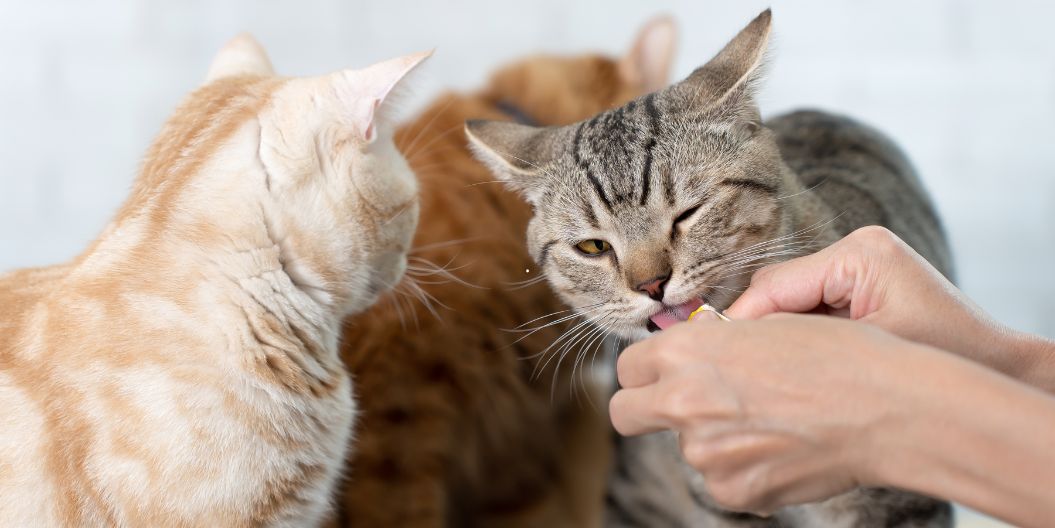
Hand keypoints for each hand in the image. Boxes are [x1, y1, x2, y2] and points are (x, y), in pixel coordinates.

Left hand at [609, 314, 939, 512]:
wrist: (887, 408)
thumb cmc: (835, 354)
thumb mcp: (765, 326)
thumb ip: (712, 344)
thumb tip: (691, 354)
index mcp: (685, 352)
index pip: (628, 366)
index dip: (648, 369)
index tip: (663, 373)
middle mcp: (683, 401)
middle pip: (626, 412)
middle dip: (644, 407)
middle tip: (679, 405)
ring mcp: (705, 452)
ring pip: (686, 447)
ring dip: (712, 437)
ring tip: (771, 419)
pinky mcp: (733, 490)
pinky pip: (722, 478)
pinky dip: (744, 467)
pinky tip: (784, 446)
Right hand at [726, 226, 1043, 384]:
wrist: (997, 370)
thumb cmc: (943, 363)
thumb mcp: (862, 354)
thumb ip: (797, 340)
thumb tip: (734, 343)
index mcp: (860, 254)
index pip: (774, 284)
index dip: (740, 324)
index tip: (716, 359)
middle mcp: (857, 247)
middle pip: (776, 287)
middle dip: (758, 329)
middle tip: (740, 371)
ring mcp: (860, 262)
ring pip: (787, 298)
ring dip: (777, 333)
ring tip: (770, 371)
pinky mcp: (861, 282)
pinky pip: (809, 305)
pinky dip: (799, 334)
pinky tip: (799, 364)